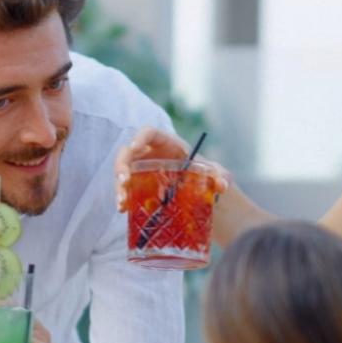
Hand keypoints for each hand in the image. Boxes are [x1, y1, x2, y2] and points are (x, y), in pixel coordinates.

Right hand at [115, 126, 231, 212]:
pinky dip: (122, 198)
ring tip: (122, 202)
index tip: (135, 147)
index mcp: (165, 143)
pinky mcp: (137, 185)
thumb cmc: (204, 173)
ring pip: (122, 172)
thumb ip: (220, 176)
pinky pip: (124, 189)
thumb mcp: (214, 173)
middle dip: (122, 165)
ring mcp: (140, 169)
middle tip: (124, 181)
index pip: (149, 133)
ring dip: (118, 186)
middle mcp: (148, 153)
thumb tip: (222, 185)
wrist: (198, 189)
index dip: (140, 137)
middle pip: (127, 152)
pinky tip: (123, 209)